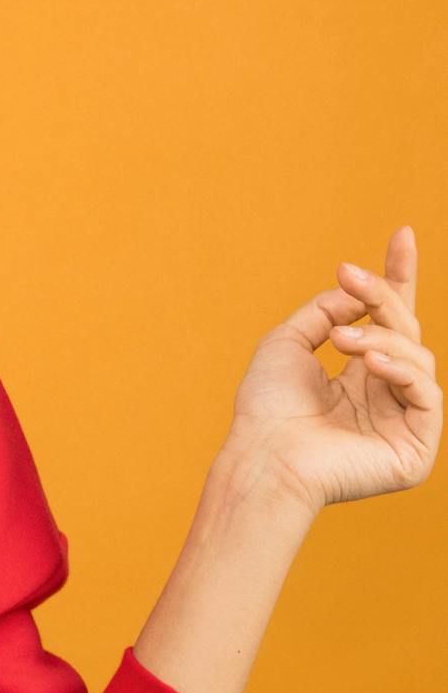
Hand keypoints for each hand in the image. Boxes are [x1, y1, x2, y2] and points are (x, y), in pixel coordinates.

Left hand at [224, 227, 439, 514]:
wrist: (263, 458)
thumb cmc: (266, 409)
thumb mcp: (289, 342)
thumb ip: (326, 311)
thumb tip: (358, 291)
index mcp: (359, 374)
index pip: (390, 321)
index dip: (397, 279)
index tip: (403, 234)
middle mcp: (385, 395)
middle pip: (405, 330)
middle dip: (382, 297)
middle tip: (348, 276)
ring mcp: (403, 422)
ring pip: (418, 357)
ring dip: (382, 338)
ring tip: (343, 341)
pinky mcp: (415, 450)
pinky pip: (428, 396)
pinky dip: (401, 370)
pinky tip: (369, 363)